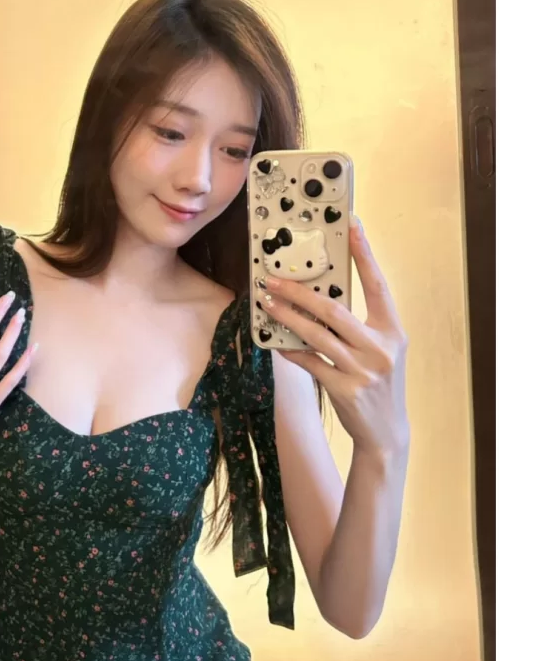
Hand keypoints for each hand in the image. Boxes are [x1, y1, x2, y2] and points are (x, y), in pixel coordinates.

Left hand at [261, 216, 409, 456]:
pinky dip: (290, 349)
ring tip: (267, 303)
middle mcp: (380, 349)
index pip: (379, 286)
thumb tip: (322, 296)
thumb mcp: (383, 351)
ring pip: (316, 334)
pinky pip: (309, 362)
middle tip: (275, 279)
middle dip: (300, 292)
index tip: (352, 227)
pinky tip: (274, 339)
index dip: (365, 255)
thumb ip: (362, 325)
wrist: (387, 433)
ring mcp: (362, 371)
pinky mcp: (344, 389)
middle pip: (335, 310)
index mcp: (393, 332)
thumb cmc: (381, 383)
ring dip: (287, 317)